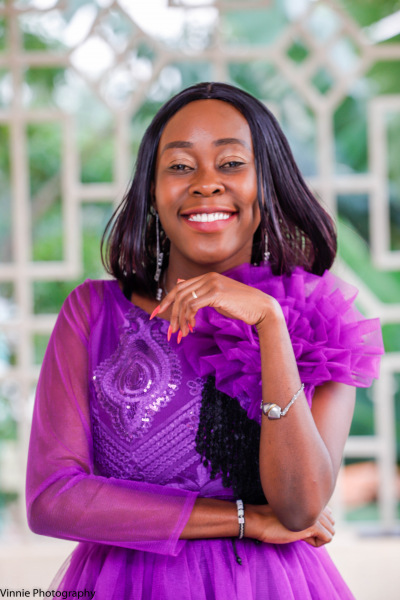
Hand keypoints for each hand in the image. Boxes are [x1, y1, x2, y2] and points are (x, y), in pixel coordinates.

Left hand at [153, 272, 281, 339]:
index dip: (166, 301)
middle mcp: (208, 277)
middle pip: (178, 293)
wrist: (261, 308)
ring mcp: (212, 283)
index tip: (156, 313)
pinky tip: (193, 327)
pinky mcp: (216, 293)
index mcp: (207, 276)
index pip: (179, 287)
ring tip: (182, 333)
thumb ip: (200, 293)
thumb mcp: (217, 298)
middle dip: (170, 313)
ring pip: (184, 301)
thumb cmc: (240, 306)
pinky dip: (189, 318)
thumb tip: (179, 284)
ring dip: (180, 319)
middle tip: (169, 331)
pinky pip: (193, 305)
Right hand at [246, 505, 334, 547]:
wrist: (259, 520)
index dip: (316, 525)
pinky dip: (316, 543)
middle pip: (331, 524)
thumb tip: (317, 526)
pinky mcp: (313, 525)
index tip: (300, 524)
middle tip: (301, 530)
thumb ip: (306, 512)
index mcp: (310, 497)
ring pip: (331, 532)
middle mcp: (315, 503)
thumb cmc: (272, 518)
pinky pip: (327, 539)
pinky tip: (302, 538)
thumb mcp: (292, 513)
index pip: (328, 514)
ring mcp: (315, 513)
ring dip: (317, 537)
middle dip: (319, 531)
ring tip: (300, 533)